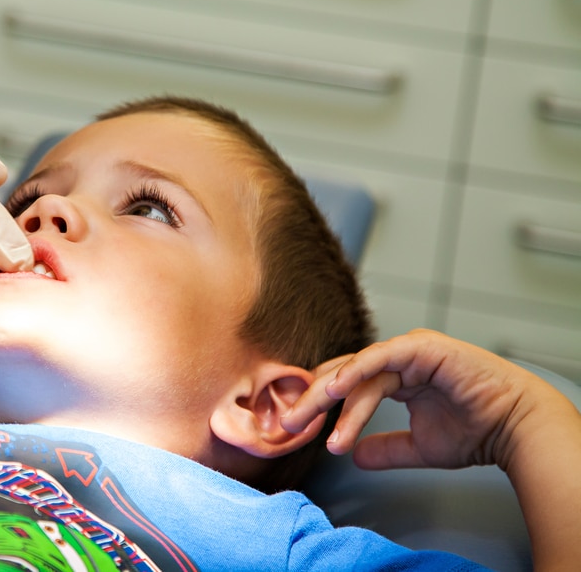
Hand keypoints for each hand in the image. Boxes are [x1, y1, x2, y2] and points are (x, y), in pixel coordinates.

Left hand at [282, 329, 540, 471]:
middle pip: (342, 375)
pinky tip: (335, 389)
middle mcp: (397, 358)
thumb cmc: (476, 431)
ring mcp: (408, 349)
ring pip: (357, 372)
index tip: (296, 428)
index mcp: (395, 374)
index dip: (319, 404)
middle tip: (289, 426)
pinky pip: (379, 358)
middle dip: (313, 402)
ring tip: (309, 419)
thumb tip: (356, 456)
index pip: (345, 384)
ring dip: (330, 398)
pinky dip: (356, 372)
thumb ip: (386, 447)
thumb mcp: (419, 445)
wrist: (515, 428)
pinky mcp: (421, 347)